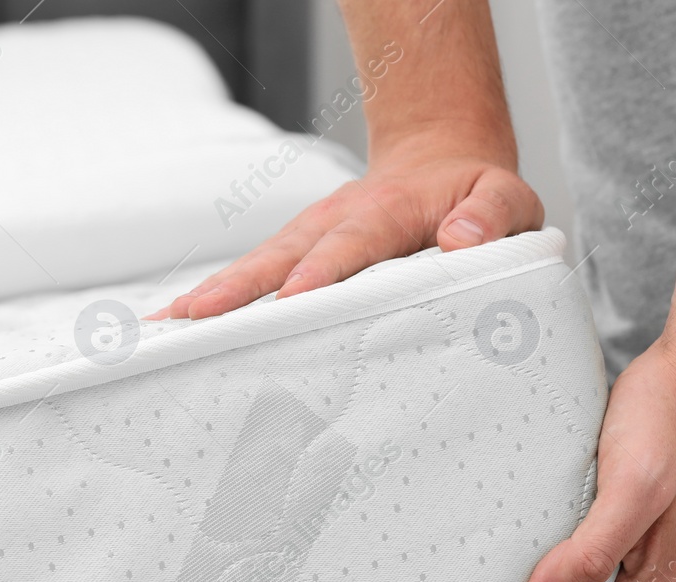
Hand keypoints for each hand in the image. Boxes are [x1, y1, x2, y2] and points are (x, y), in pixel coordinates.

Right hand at [147, 136, 542, 320]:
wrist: (442, 161)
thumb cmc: (474, 195)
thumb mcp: (506, 197)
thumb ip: (492, 214)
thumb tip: (461, 238)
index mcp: (386, 212)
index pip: (352, 245)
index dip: (322, 272)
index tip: (293, 300)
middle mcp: (335, 221)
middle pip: (282, 256)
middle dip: (239, 288)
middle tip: (197, 318)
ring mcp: (309, 237)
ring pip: (257, 266)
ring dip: (213, 295)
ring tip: (169, 325)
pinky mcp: (296, 254)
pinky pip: (254, 276)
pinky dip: (215, 300)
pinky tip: (176, 325)